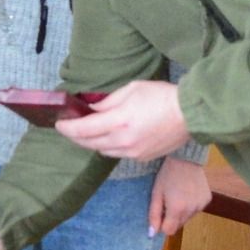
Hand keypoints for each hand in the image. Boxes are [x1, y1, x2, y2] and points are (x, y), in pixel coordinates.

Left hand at [56, 79, 189, 162]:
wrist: (190, 113)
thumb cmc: (161, 96)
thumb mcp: (130, 90)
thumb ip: (107, 102)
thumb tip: (89, 110)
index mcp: (119, 121)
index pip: (83, 129)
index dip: (67, 127)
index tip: (59, 123)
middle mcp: (123, 141)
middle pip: (88, 143)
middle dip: (75, 136)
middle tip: (68, 128)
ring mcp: (132, 152)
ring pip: (101, 151)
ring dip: (91, 142)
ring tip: (87, 132)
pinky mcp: (141, 158)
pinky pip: (116, 154)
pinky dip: (107, 146)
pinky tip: (108, 137)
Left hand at [148, 156, 212, 234]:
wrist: (186, 158)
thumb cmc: (167, 175)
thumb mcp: (156, 194)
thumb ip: (154, 215)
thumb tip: (152, 234)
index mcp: (177, 209)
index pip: (169, 231)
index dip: (162, 225)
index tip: (160, 214)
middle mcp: (192, 210)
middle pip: (178, 226)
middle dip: (171, 218)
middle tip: (168, 202)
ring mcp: (201, 205)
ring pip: (187, 218)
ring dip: (181, 212)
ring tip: (178, 196)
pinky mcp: (207, 199)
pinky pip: (196, 210)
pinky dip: (190, 206)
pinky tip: (187, 193)